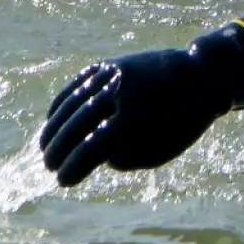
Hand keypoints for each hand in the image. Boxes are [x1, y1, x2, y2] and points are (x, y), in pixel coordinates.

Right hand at [38, 49, 232, 186]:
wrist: (200, 74)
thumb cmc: (183, 121)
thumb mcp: (162, 149)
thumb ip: (127, 158)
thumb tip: (96, 158)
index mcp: (136, 118)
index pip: (93, 148)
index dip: (74, 166)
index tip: (62, 181)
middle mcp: (120, 92)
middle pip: (77, 124)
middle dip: (59, 148)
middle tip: (48, 165)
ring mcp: (112, 73)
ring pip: (73, 101)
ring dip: (54, 125)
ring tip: (43, 146)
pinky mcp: (109, 63)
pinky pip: (78, 82)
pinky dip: (63, 101)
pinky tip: (53, 117)